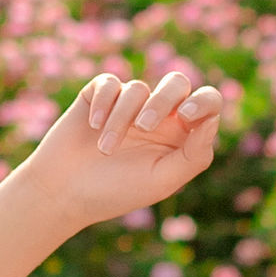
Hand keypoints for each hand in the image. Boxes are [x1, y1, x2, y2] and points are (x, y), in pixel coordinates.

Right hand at [29, 64, 229, 232]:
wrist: (63, 193)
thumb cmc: (116, 192)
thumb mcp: (162, 180)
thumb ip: (194, 154)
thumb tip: (212, 119)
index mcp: (181, 134)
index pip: (207, 103)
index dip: (204, 100)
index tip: (187, 114)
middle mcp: (158, 115)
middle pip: (177, 83)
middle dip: (162, 101)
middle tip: (144, 126)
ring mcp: (127, 104)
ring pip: (138, 88)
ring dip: (121, 119)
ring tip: (105, 149)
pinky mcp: (98, 96)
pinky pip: (109, 83)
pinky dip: (103, 103)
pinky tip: (93, 126)